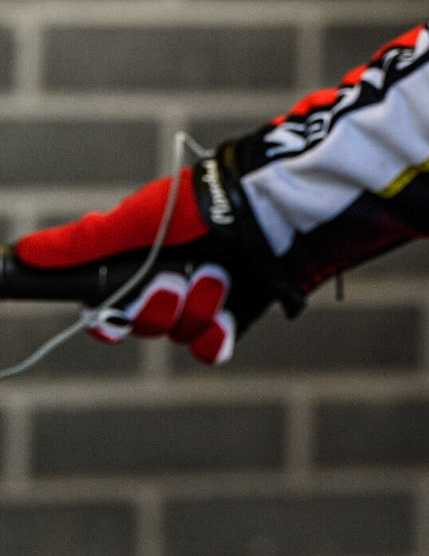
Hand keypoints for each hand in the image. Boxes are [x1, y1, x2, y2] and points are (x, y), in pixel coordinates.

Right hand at [7, 151, 293, 364]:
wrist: (276, 211)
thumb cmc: (205, 206)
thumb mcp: (137, 219)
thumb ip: (83, 241)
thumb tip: (23, 251)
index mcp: (144, 255)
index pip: (106, 305)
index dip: (106, 316)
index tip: (110, 312)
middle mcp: (171, 277)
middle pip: (140, 324)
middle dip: (154, 306)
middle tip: (174, 279)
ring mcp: (205, 296)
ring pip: (175, 334)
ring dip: (193, 307)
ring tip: (217, 274)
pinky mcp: (239, 312)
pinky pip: (209, 349)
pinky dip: (214, 335)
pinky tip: (226, 311)